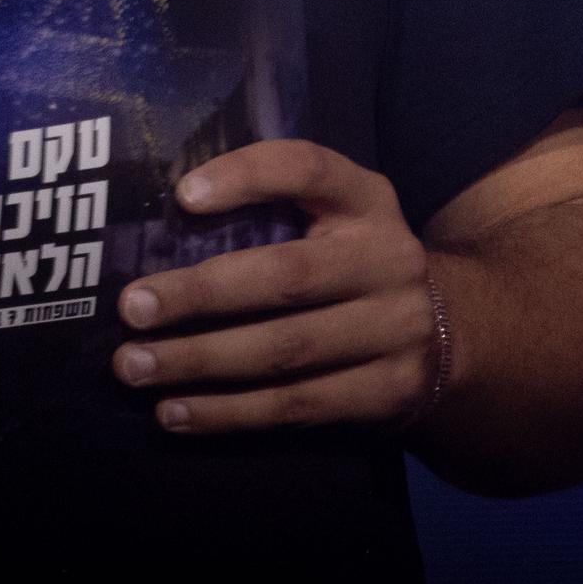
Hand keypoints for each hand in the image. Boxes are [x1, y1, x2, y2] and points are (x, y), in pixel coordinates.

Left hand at [109, 140, 438, 435]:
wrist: (450, 335)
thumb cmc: (349, 264)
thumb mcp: (332, 216)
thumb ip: (270, 207)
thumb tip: (158, 224)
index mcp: (367, 199)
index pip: (307, 170)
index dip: (246, 177)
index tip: (182, 194)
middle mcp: (390, 258)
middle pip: (287, 277)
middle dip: (200, 294)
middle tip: (132, 308)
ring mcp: (397, 330)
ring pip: (285, 351)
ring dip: (200, 362)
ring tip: (134, 367)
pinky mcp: (388, 393)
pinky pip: (296, 406)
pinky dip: (228, 413)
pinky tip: (174, 413)